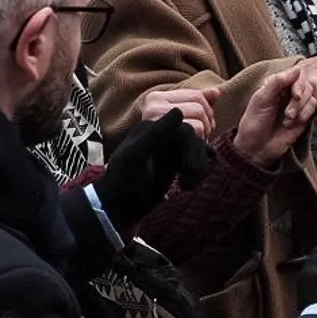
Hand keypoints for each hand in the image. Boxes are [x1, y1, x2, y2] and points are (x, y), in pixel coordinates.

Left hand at [96, 109, 210, 228]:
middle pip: (193, 140)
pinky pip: (196, 159)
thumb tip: (179, 111)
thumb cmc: (122, 180)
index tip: (186, 170)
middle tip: (187, 182)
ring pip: (197, 149)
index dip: (191, 146)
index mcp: (151, 128)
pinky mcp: (174, 163)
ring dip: (198, 168)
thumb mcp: (136, 155)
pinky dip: (199, 170)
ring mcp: (169, 149)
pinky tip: (192, 183)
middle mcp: (162, 136)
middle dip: (195, 160)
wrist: (117, 206)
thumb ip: (156, 133)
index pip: (183, 128)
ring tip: (187, 186)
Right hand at [141, 86, 215, 141]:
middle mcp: (153, 105)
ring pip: (199, 114)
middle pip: (199, 103)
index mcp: (155, 98)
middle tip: (205, 136)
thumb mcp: (183, 120)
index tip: (208, 125)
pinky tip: (194, 148)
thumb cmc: (170, 147)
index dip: (208, 110)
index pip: (196, 94)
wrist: (151, 176)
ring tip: (199, 142)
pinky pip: (196, 127)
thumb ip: (198, 103)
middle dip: (208, 121)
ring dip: (206, 131)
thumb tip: (217, 92)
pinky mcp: (164, 132)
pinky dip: (201, 139)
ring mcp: (156, 118)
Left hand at [232, 67, 313, 164]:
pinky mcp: (304, 117)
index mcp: (276, 86)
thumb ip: (277, 82)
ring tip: (289, 120)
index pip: (295, 76)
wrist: (257, 148)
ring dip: (302, 109)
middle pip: (306, 86)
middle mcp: (288, 94)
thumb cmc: (254, 123)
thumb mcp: (261, 99)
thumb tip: (296, 69)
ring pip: (312, 97)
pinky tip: (297, 121)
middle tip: (288, 113)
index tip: (295, 94)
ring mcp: (297, 106)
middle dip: (299, 101)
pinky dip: (307, 114)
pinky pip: (314, 109)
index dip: (298, 84)